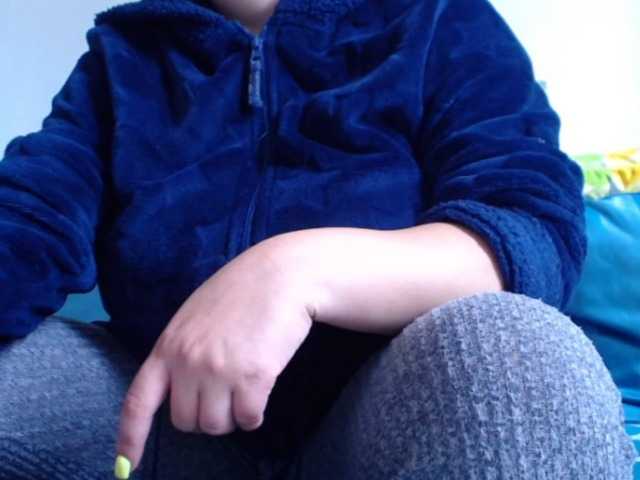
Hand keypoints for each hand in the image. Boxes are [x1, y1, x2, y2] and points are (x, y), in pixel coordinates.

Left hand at [113, 240, 315, 472]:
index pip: (138, 401)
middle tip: (224, 392)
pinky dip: (255, 414)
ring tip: (244, 387)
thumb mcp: (195, 316)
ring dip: (231, 416)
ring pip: (217, 426)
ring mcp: (219, 370)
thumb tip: (183, 389)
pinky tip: (261, 389)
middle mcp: (188, 361)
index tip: (127, 466)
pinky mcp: (253, 376)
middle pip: (185, 422)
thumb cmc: (241, 291)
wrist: (281, 274)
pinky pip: (248, 419)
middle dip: (205, 416)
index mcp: (168, 345)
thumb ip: (182, 350)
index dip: (130, 437)